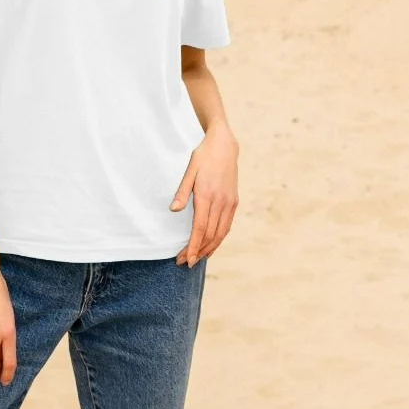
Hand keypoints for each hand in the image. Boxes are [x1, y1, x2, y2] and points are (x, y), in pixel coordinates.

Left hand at [169, 124, 238, 267]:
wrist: (225, 146)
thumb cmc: (203, 157)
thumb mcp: (189, 171)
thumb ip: (182, 192)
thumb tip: (173, 210)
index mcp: (207, 195)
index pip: (199, 229)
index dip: (193, 246)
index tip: (185, 259)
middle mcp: (221, 202)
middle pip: (210, 235)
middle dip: (198, 251)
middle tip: (186, 262)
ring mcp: (229, 203)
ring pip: (220, 234)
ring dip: (209, 249)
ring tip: (198, 258)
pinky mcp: (234, 202)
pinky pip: (226, 226)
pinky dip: (219, 239)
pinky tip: (211, 245)